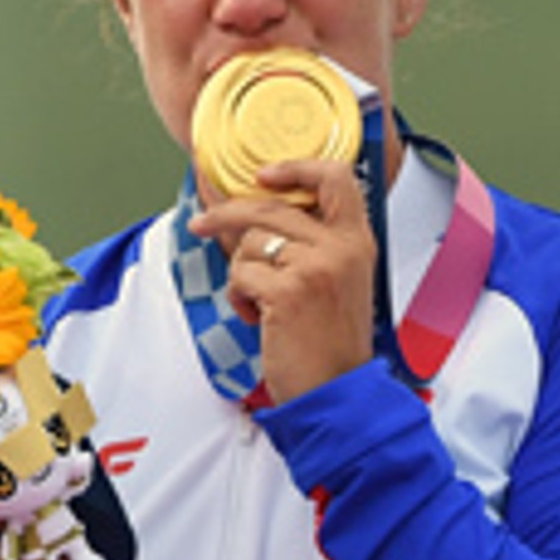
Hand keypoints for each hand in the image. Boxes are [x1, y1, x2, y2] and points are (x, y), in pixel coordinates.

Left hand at [186, 158, 375, 401]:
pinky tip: (258, 318)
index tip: (264, 175)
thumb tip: (259, 214)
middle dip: (226, 214)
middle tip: (201, 223)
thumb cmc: (330, 343)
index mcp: (357, 241)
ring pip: (250, 242)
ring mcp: (315, 268)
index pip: (335, 178)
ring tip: (259, 302)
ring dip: (241, 273)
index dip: (296, 167)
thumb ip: (314, 244)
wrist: (336, 392)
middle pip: (271, 207)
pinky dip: (239, 297)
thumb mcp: (339, 281)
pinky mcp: (288, 292)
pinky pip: (241, 274)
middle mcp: (340, 248)